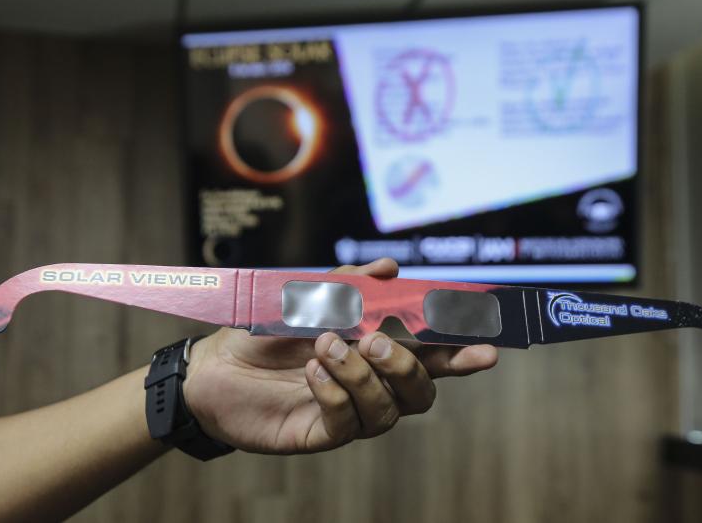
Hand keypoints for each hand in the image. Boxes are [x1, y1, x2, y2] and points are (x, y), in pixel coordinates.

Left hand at [183, 258, 497, 454]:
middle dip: (412, 366)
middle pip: (423, 390)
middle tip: (376, 342)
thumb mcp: (305, 296)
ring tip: (327, 347)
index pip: (429, 352)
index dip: (461, 350)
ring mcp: (349, 411)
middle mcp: (371, 384)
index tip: (486, 343)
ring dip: (364, 375)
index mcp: (374, 349)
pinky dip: (336, 393)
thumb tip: (391, 268)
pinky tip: (314, 372)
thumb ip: (347, 283)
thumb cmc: (265, 330)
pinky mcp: (323, 433)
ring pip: (390, 409)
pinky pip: (349, 422)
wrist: (214, 365)